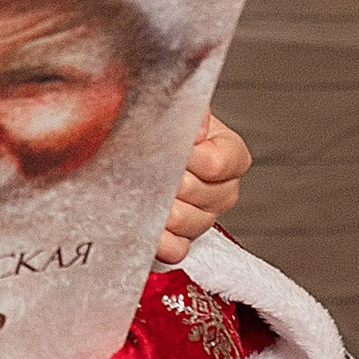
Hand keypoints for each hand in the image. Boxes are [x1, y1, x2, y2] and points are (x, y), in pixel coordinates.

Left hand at [153, 107, 250, 266]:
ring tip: (142, 196)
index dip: (196, 159)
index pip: (223, 163)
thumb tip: (197, 131)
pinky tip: (145, 228)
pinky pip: (177, 250)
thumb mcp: (174, 109)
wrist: (130, 147)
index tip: (175, 151)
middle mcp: (221, 189)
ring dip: (163, 211)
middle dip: (173, 184)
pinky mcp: (181, 240)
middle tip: (149, 173)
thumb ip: (192, 112)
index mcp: (228, 153)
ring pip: (191, 222)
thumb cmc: (156, 128)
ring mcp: (202, 217)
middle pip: (207, 195)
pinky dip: (160, 241)